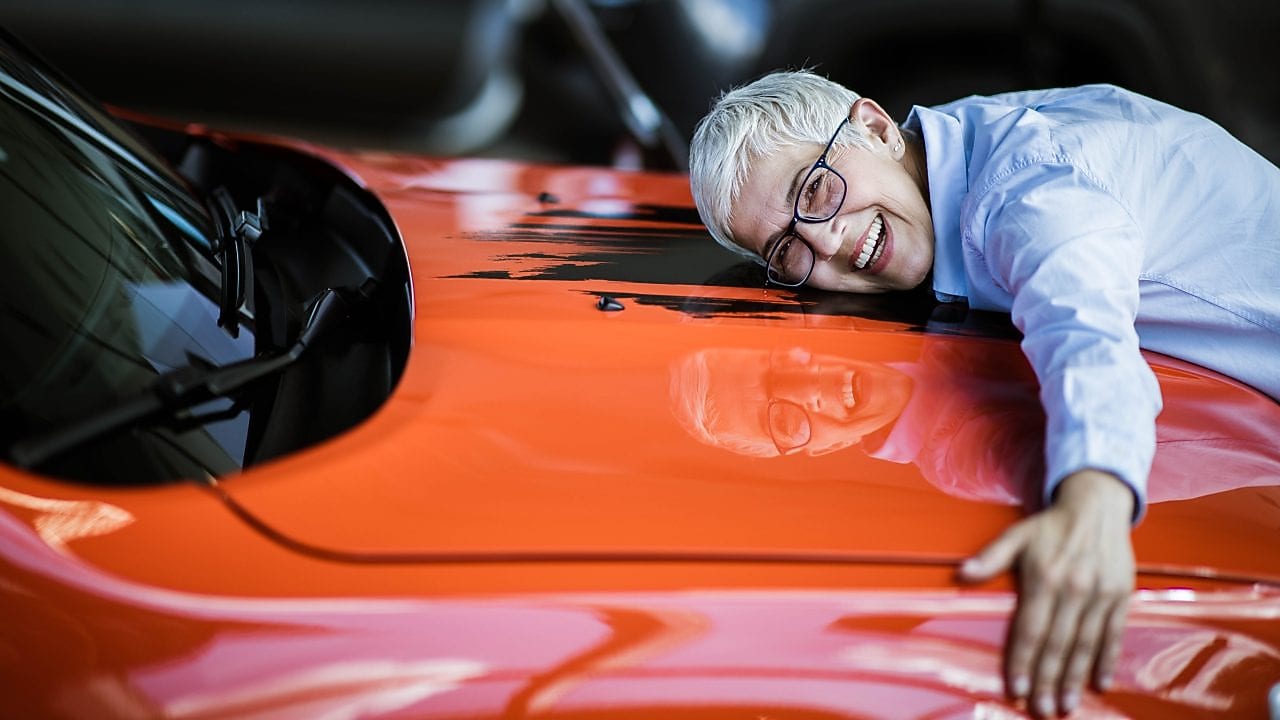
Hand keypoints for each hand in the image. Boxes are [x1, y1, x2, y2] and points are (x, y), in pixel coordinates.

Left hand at [959, 470, 1135, 716]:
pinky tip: (1099, 683)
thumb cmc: (1050, 526)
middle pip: (1058, 643)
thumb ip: (990, 558)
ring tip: (1065, 705)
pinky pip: (1113, 635)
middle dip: (1048, 680)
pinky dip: (1107, 660)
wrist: (1097, 506)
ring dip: (1075, 678)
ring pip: (1086, 644)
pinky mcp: (1121, 596)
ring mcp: (1100, 594)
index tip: (1016, 688)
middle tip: (1041, 709)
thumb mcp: (1016, 536)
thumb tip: (961, 574)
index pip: (1030, 628)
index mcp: (1045, 577)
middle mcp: (1074, 589)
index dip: (1023, 660)